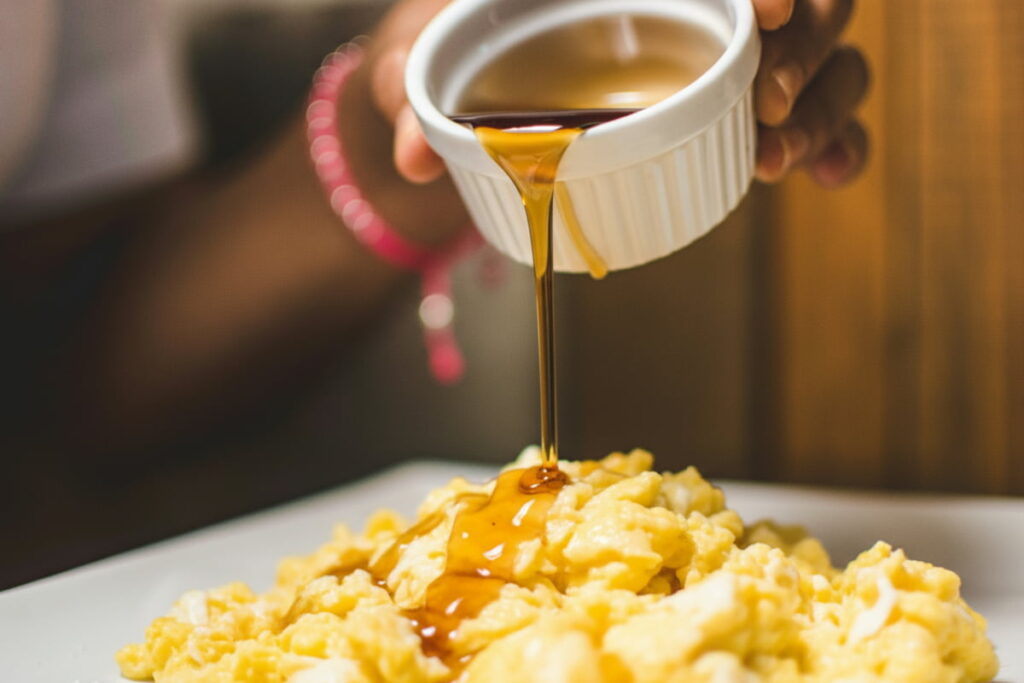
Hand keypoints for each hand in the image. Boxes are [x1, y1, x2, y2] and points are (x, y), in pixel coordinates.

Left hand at [368, 0, 868, 187]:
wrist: (468, 72)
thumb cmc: (451, 41)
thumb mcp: (421, 49)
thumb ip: (411, 86)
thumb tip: (414, 157)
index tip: (769, 6)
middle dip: (809, 42)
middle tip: (772, 96)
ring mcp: (731, 48)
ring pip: (829, 53)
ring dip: (824, 101)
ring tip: (777, 160)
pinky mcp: (745, 102)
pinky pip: (821, 112)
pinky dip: (837, 142)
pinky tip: (821, 176)